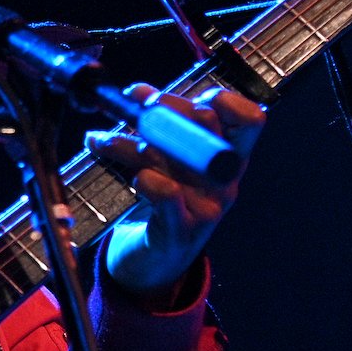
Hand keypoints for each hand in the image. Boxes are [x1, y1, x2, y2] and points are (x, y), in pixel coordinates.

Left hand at [87, 85, 266, 299]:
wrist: (153, 258)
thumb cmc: (165, 197)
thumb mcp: (171, 156)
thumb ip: (164, 123)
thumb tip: (138, 93)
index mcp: (231, 157)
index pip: (250, 119)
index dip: (221, 98)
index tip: (180, 97)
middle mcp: (226, 181)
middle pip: (204, 123)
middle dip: (162, 107)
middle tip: (131, 107)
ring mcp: (208, 207)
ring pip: (168, 154)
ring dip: (127, 142)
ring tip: (101, 141)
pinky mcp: (181, 231)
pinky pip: (167, 193)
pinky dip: (146, 179)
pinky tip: (134, 179)